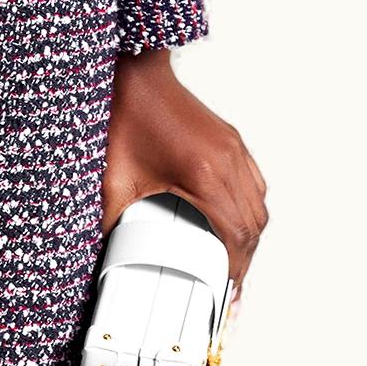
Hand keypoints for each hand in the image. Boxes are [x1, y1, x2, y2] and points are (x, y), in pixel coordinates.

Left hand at [103, 49, 268, 302]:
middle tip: (231, 286)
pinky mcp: (231, 139)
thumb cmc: (128, 117)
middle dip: (246, 260)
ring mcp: (233, 148)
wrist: (137, 74)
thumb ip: (113, 221)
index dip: (236, 268)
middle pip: (254, 224)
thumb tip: (108, 253)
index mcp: (203, 174)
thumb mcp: (115, 178)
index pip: (236, 234)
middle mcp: (227, 161)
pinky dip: (250, 207)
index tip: (227, 291)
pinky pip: (254, 181)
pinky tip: (235, 220)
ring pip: (259, 203)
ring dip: (251, 235)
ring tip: (235, 260)